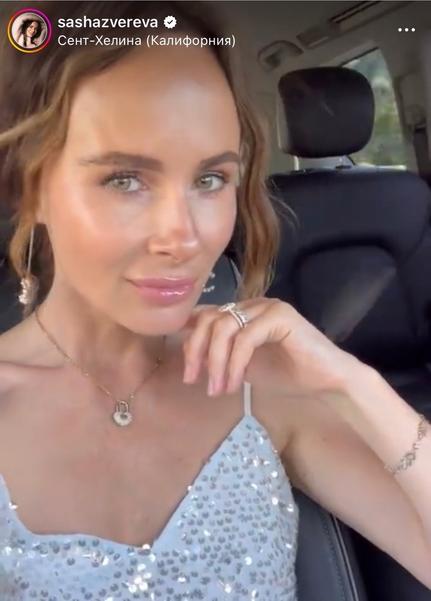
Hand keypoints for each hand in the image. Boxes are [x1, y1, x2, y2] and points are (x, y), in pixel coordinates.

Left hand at [181, 297, 360, 397]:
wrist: (327, 381)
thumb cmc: (288, 374)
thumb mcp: (242, 365)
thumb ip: (220, 355)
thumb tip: (189, 355)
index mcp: (242, 311)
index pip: (205, 316)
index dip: (190, 340)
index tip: (187, 371)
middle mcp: (252, 304)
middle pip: (209, 319)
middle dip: (196, 351)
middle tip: (193, 381)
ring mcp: (266, 307)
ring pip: (224, 328)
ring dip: (216, 362)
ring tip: (217, 389)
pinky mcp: (280, 316)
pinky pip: (246, 338)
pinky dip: (235, 363)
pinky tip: (236, 384)